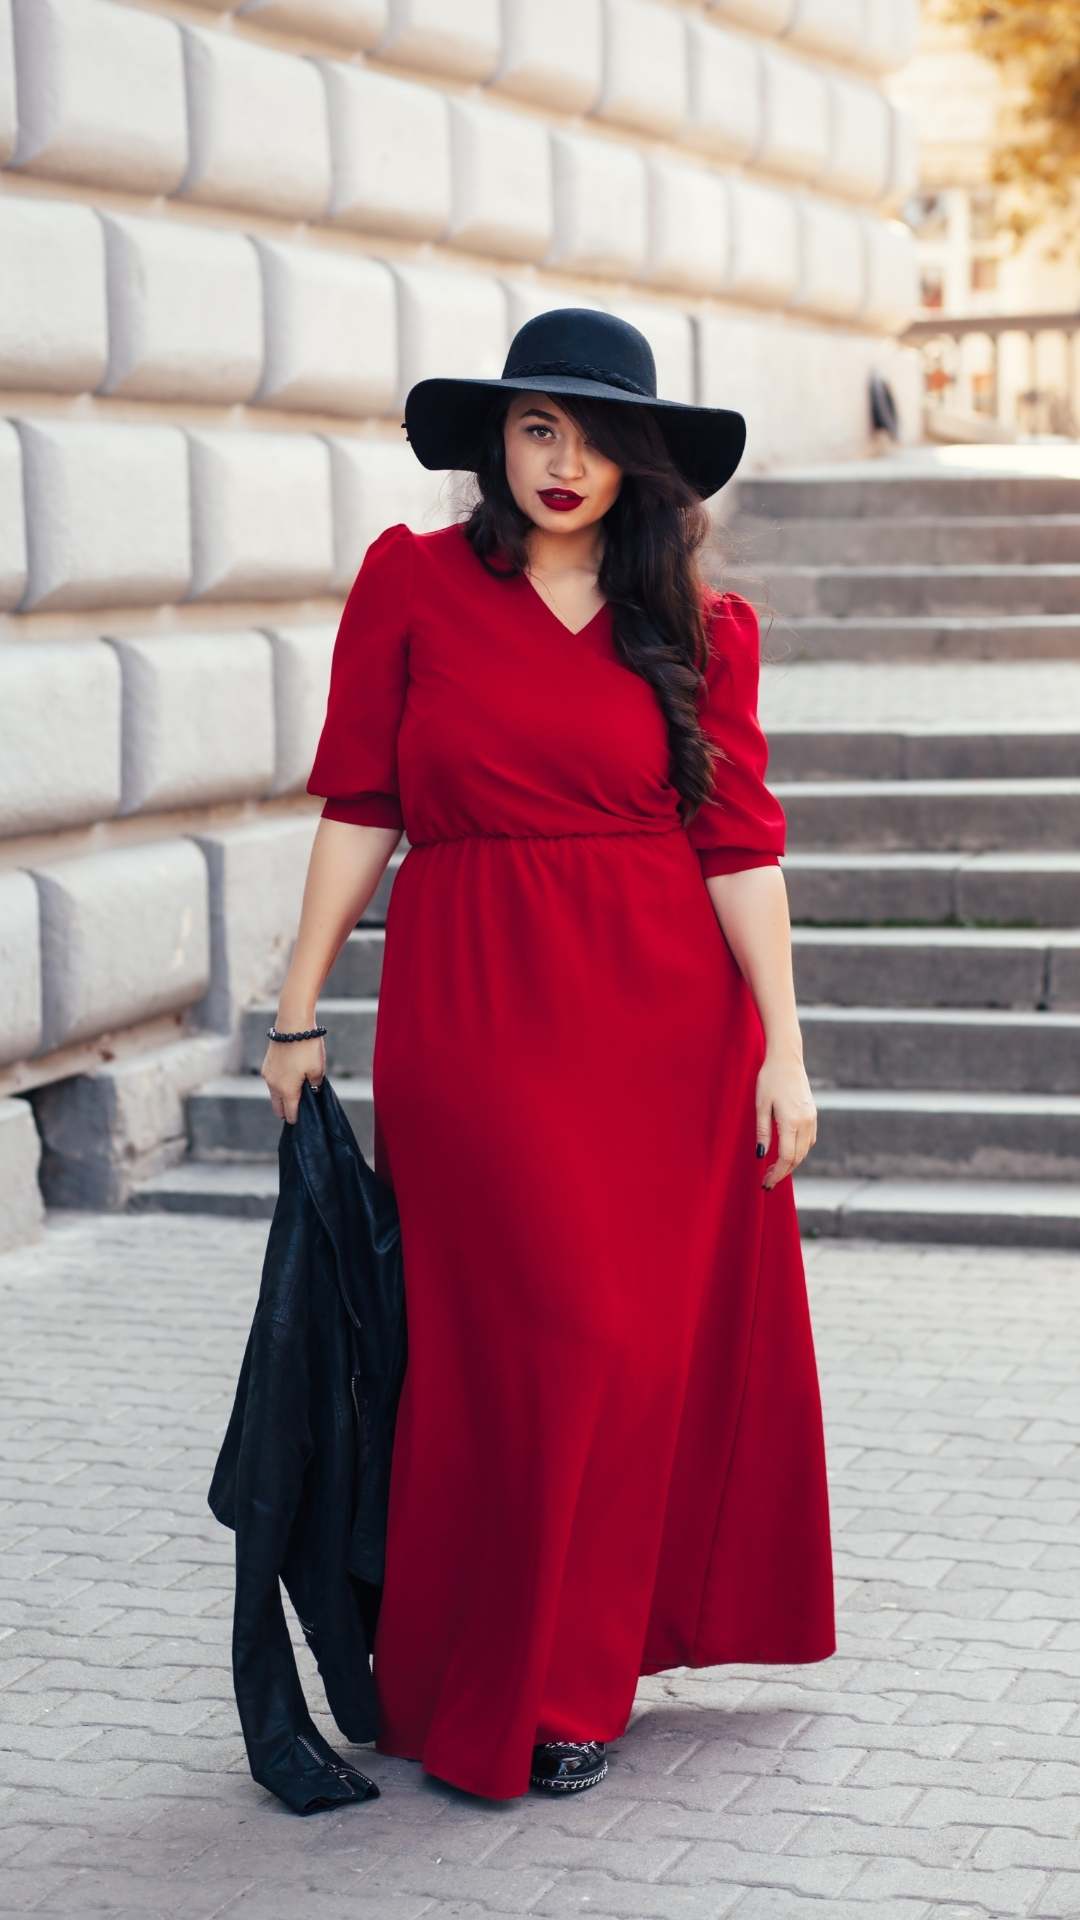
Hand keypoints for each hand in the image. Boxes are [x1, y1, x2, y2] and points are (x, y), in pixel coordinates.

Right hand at [261, 1034, 325, 1125]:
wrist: (292, 1024)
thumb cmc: (307, 1048)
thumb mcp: (318, 1069)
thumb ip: (315, 1084)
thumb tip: (312, 1090)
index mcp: (287, 1091)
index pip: (290, 1113)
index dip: (297, 1119)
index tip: (304, 1121)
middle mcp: (273, 1085)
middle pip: (278, 1107)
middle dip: (286, 1111)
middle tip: (298, 1111)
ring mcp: (268, 1074)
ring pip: (274, 1094)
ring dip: (282, 1097)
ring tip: (296, 1094)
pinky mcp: (266, 1064)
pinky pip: (272, 1081)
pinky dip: (279, 1085)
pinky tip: (290, 1079)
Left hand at [755, 1048, 816, 1189]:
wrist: (787, 1059)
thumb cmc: (769, 1079)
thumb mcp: (760, 1105)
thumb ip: (762, 1132)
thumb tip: (761, 1155)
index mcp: (791, 1121)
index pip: (786, 1157)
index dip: (777, 1173)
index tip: (766, 1183)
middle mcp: (805, 1122)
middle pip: (797, 1157)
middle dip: (783, 1172)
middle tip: (767, 1181)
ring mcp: (812, 1118)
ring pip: (805, 1150)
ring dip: (791, 1163)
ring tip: (774, 1169)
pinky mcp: (813, 1114)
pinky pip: (809, 1140)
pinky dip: (799, 1151)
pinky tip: (786, 1152)